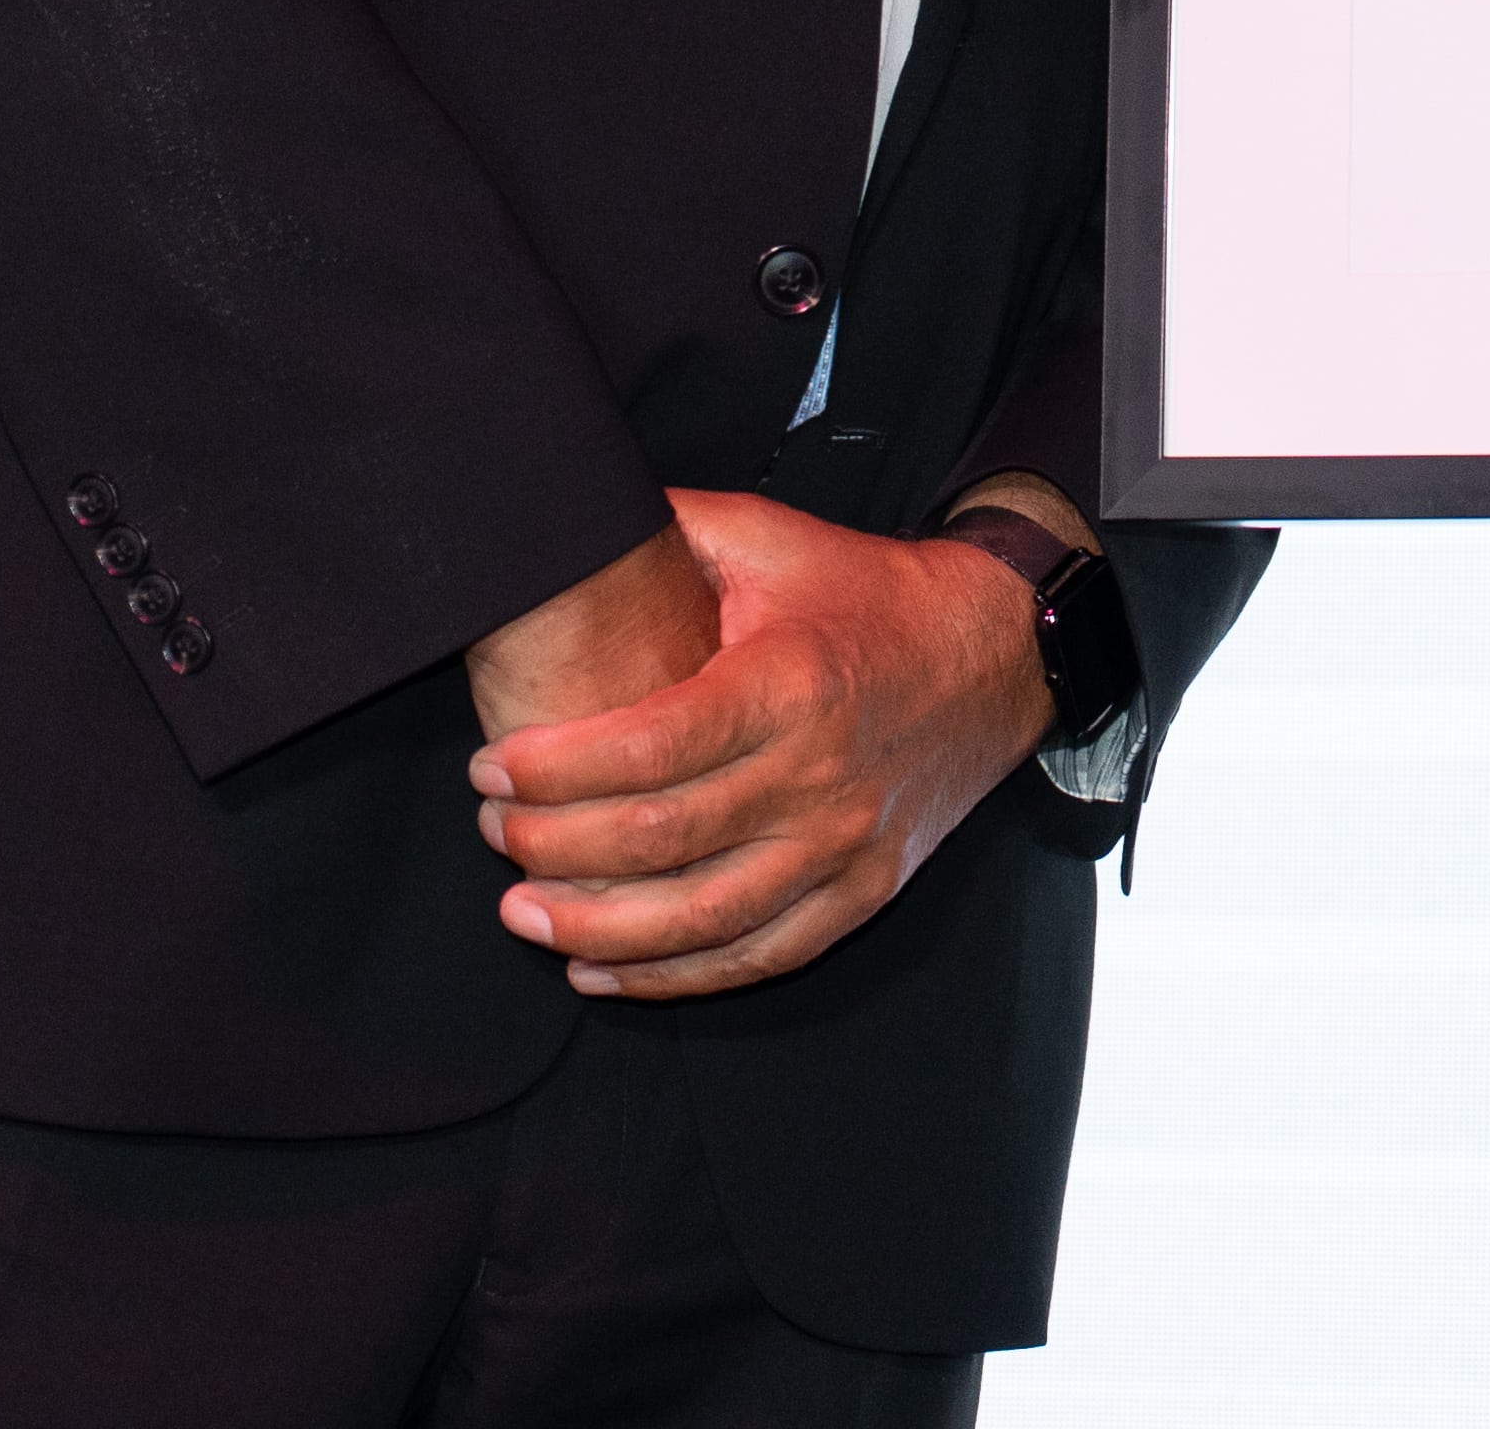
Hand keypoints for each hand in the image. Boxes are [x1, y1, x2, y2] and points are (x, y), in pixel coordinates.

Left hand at [467, 490, 1047, 995]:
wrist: (997, 651)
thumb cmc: (868, 595)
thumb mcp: (774, 538)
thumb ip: (671, 527)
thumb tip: (564, 513)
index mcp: (788, 682)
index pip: (649, 748)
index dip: (555, 769)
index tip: (492, 766)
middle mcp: (818, 772)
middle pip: (660, 838)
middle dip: (554, 846)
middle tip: (494, 831)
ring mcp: (844, 842)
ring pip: (701, 917)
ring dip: (596, 928)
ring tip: (522, 912)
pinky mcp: (862, 890)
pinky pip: (758, 954)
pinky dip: (671, 977)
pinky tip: (599, 969)